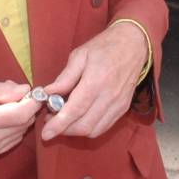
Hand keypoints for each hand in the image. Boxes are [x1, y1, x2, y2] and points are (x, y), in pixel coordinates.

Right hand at [0, 77, 38, 161]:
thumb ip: (1, 89)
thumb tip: (25, 90)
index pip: (22, 114)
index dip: (33, 101)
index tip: (35, 90)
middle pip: (24, 124)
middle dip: (27, 106)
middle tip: (17, 91)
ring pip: (20, 133)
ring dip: (20, 117)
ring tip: (4, 102)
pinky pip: (10, 140)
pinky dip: (12, 127)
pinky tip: (0, 115)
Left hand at [40, 21, 147, 140]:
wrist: (133, 44)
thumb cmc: (104, 46)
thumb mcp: (80, 55)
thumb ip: (65, 77)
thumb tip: (48, 93)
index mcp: (96, 81)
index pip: (75, 110)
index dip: (58, 124)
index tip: (45, 134)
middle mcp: (109, 96)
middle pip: (83, 125)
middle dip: (64, 130)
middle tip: (50, 120)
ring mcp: (118, 105)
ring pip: (93, 130)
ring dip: (75, 131)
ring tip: (63, 120)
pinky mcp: (123, 108)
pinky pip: (104, 127)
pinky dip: (89, 129)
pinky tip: (80, 119)